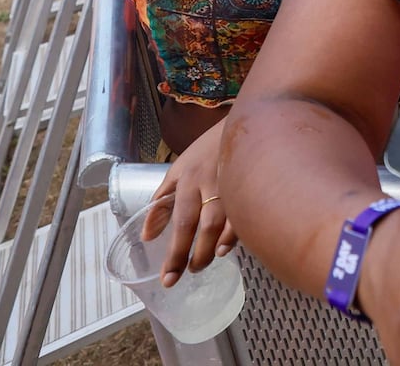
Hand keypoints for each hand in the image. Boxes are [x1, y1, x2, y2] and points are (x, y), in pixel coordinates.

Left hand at [147, 122, 236, 285]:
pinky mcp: (252, 183)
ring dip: (213, 246)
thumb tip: (147, 236)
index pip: (179, 221)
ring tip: (204, 262)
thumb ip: (162, 202)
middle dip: (194, 253)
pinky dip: (236, 232)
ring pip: (224, 221)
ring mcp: (232, 183)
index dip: (174, 251)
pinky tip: (227, 246)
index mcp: (188, 179)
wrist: (245, 122)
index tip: (168, 277)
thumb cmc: (207, 150)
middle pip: (201, 225)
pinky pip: (245, 213)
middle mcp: (209, 183)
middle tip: (187, 273)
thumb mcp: (178, 170)